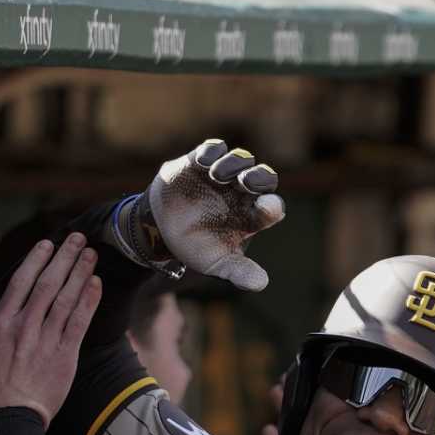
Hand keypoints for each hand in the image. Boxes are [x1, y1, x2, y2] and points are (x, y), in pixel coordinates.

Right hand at [0, 233, 102, 421]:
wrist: (7, 417)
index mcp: (1, 321)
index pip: (21, 281)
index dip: (37, 259)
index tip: (48, 243)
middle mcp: (23, 325)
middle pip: (48, 283)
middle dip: (64, 257)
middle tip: (78, 238)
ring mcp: (45, 338)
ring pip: (66, 297)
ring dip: (80, 272)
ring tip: (91, 254)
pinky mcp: (64, 354)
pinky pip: (79, 321)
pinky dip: (88, 300)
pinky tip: (96, 283)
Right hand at [127, 140, 285, 290]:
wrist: (162, 231)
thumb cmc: (197, 246)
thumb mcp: (218, 264)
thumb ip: (239, 272)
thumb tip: (261, 284)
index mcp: (252, 216)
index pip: (272, 207)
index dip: (272, 206)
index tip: (266, 208)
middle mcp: (242, 192)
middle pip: (263, 177)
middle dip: (258, 177)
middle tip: (247, 183)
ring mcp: (223, 176)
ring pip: (240, 160)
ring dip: (234, 164)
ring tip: (219, 175)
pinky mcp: (200, 162)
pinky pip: (213, 149)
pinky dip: (211, 153)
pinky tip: (203, 163)